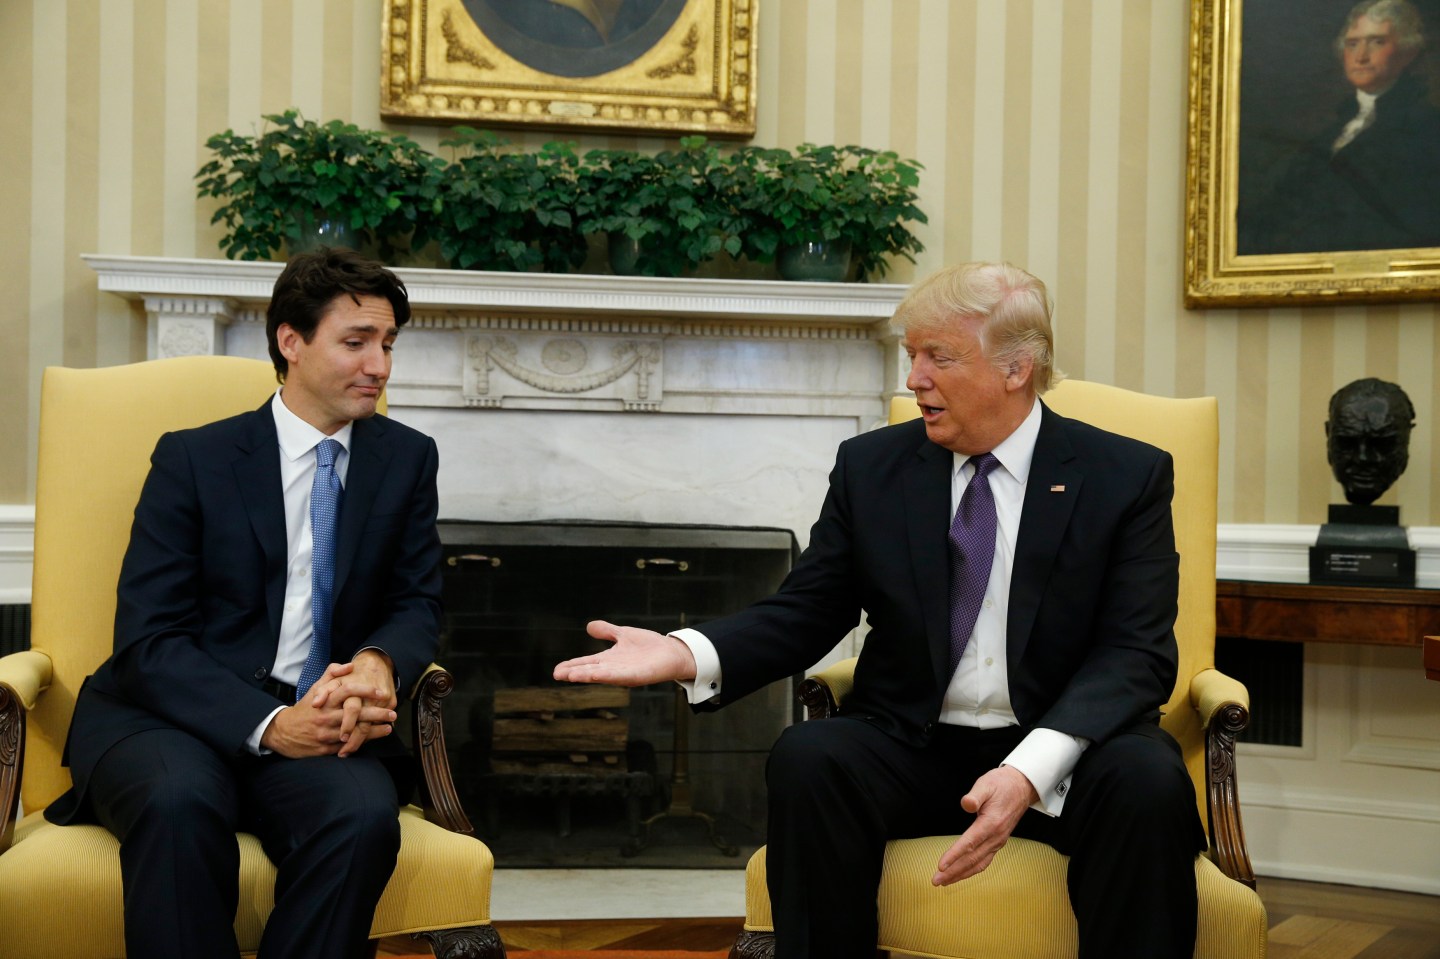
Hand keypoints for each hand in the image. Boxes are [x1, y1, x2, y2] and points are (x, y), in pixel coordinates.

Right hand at [308, 650, 397, 756]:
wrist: (283, 732)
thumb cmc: (305, 708)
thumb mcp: (315, 689)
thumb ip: (332, 674)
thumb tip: (350, 665)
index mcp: (325, 701)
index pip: (347, 691)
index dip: (365, 690)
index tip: (380, 692)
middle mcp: (326, 717)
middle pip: (355, 713)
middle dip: (377, 714)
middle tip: (393, 713)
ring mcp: (325, 734)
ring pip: (354, 732)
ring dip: (373, 731)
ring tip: (389, 728)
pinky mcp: (325, 749)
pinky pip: (347, 746)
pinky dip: (361, 743)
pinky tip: (372, 739)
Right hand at [553, 620, 697, 686]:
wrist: (671, 652)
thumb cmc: (649, 646)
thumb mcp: (623, 635)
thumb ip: (606, 631)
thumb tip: (588, 626)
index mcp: (609, 659)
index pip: (586, 663)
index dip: (571, 666)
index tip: (556, 670)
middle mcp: (614, 668)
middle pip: (590, 671)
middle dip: (574, 673)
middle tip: (557, 675)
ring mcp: (624, 673)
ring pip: (601, 675)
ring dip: (586, 676)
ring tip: (570, 676)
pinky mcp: (636, 676)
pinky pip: (619, 676)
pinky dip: (606, 676)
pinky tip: (595, 675)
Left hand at [931, 766, 1039, 885]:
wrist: (1021, 787)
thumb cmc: (1001, 784)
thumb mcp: (986, 784)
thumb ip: (975, 795)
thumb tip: (966, 804)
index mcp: (991, 823)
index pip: (969, 843)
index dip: (954, 855)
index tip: (941, 865)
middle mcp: (996, 836)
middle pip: (972, 859)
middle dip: (953, 871)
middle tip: (935, 880)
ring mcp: (998, 841)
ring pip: (978, 864)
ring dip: (961, 874)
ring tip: (944, 881)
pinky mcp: (998, 842)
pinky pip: (984, 861)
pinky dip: (971, 870)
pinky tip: (961, 874)